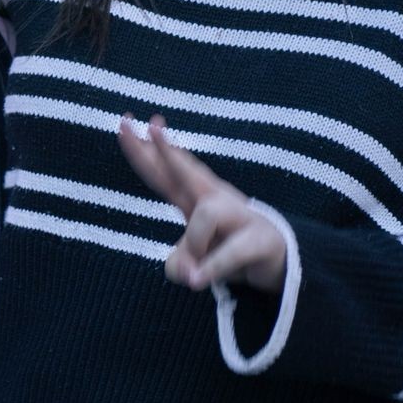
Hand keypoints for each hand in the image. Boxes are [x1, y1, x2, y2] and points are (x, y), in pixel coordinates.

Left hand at [118, 115, 287, 292]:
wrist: (277, 265)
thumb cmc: (226, 252)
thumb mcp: (192, 261)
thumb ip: (178, 265)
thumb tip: (189, 274)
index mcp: (192, 198)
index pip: (162, 171)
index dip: (143, 150)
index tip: (125, 122)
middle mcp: (214, 199)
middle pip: (186, 170)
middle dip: (166, 148)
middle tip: (152, 125)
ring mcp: (240, 215)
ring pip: (206, 214)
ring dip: (195, 244)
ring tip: (196, 270)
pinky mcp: (258, 239)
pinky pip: (231, 251)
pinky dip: (212, 267)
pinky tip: (197, 280)